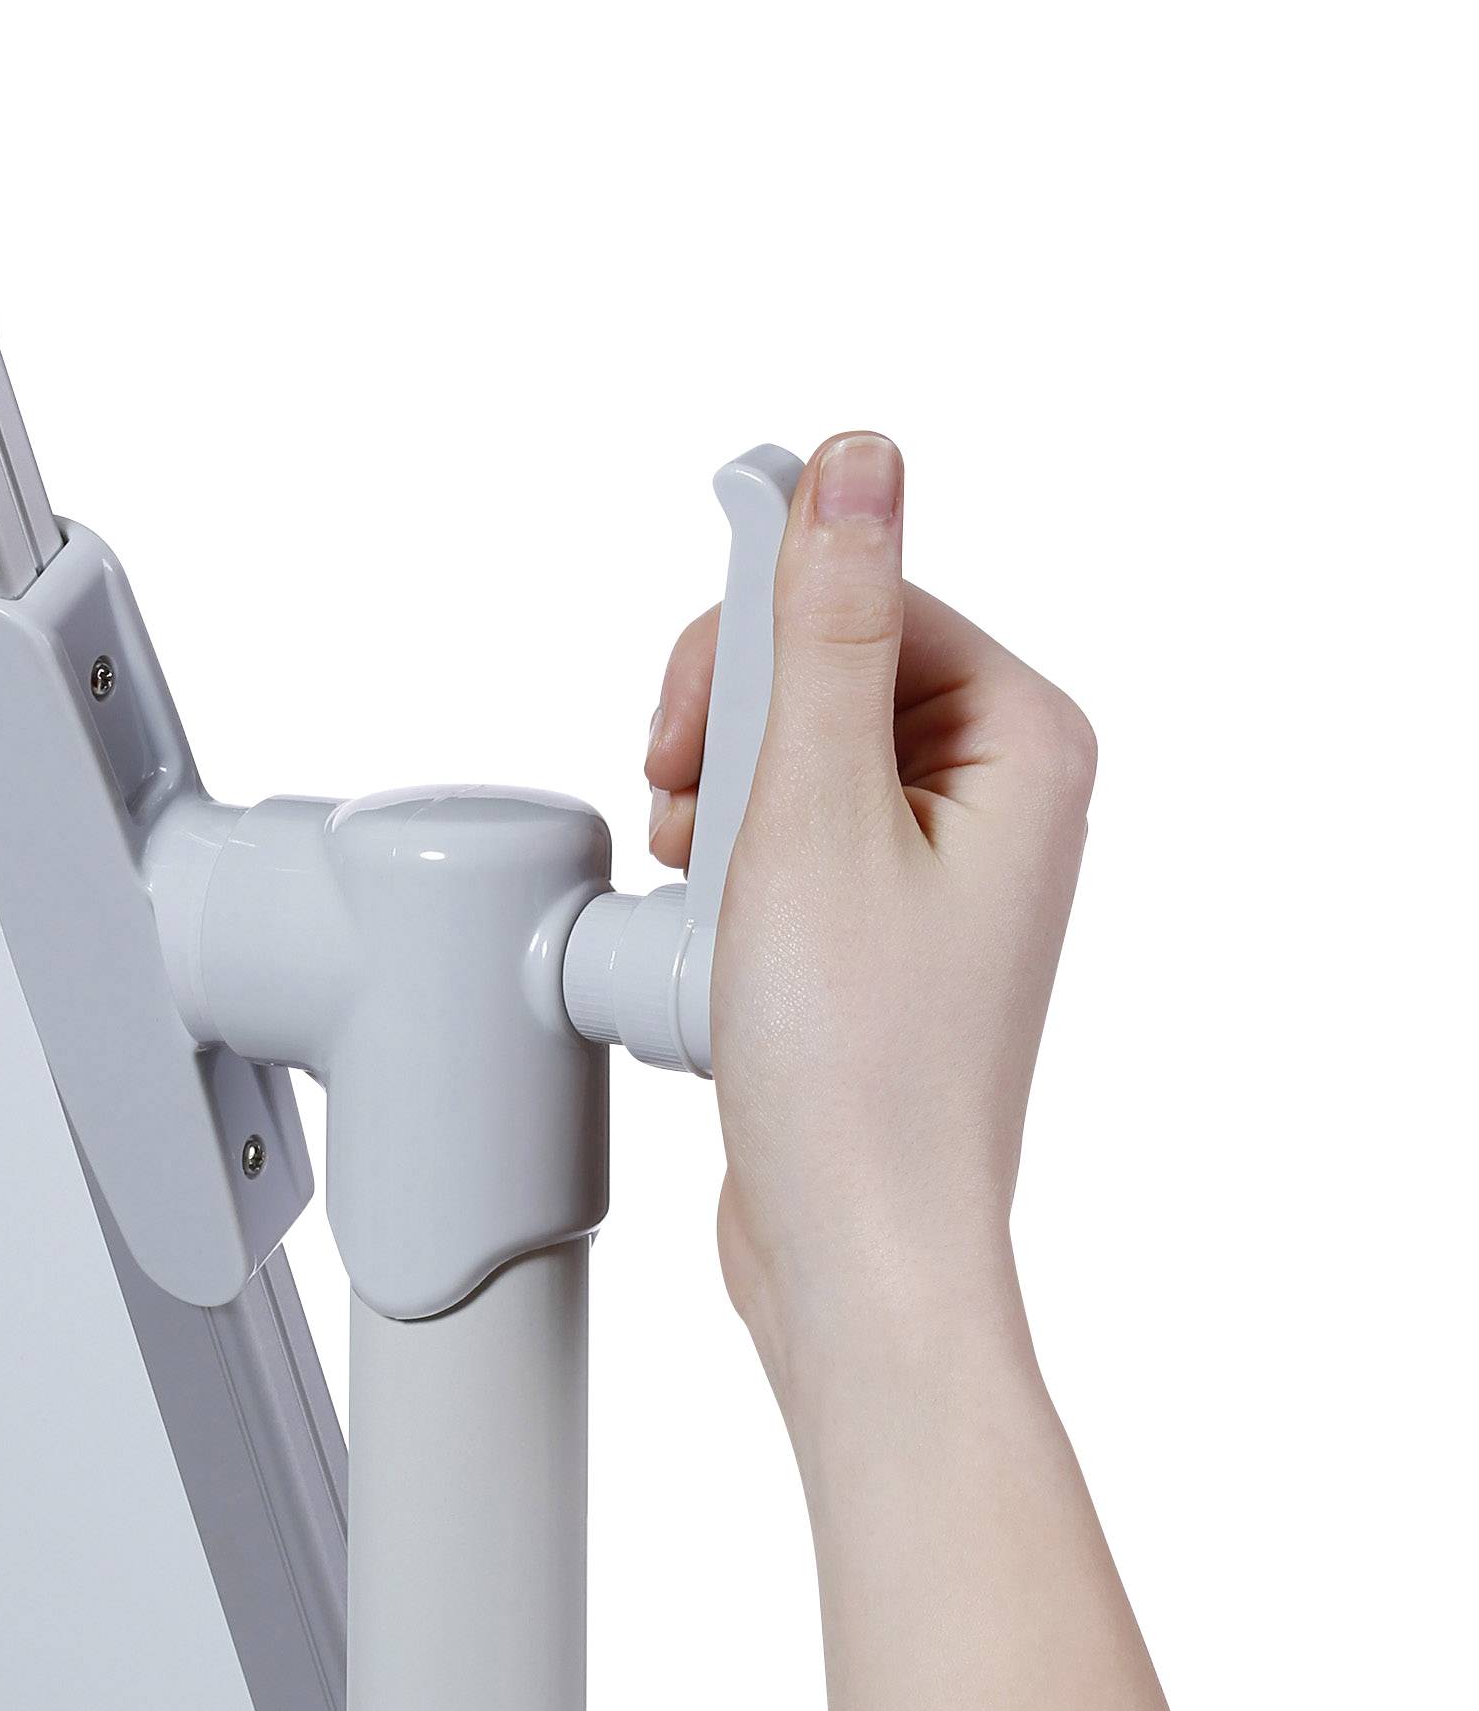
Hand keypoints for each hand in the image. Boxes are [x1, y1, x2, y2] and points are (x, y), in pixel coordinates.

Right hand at [645, 430, 1096, 1397]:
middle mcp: (1001, 792)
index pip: (866, 594)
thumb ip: (824, 620)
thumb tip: (857, 460)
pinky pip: (787, 830)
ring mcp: (944, 863)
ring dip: (715, 802)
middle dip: (729, 731)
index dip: (751, 647)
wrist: (853, 1251)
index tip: (687, 728)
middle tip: (694, 821)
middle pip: (825, 663)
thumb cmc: (853, 1064)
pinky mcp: (885, 921)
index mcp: (1023, 741)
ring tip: (703, 894)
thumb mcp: (814, 810)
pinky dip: (726, 866)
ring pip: (791, 747)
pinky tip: (712, 935)